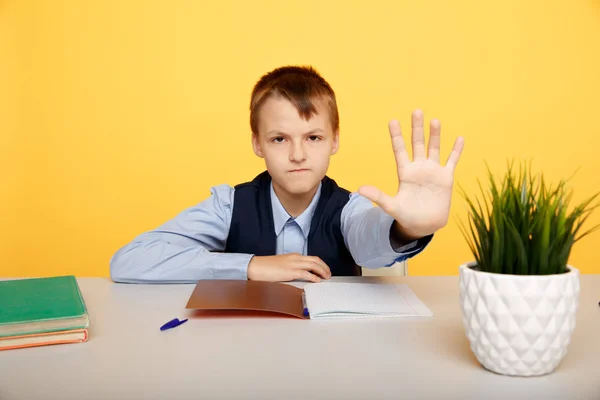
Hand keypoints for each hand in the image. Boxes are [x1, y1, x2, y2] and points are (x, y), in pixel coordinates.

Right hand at [247, 253, 331, 282]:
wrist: (255, 266)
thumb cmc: (265, 267)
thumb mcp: (281, 264)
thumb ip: (291, 267)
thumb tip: (298, 274)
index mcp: (294, 256)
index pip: (311, 258)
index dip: (320, 264)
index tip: (324, 270)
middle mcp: (295, 258)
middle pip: (316, 260)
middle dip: (325, 267)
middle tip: (329, 274)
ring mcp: (293, 264)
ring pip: (313, 265)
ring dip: (322, 271)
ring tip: (326, 277)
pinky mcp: (289, 272)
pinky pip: (306, 274)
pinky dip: (314, 277)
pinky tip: (317, 281)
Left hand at [358, 110, 464, 239]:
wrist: (424, 225)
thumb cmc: (406, 216)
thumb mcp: (391, 206)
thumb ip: (378, 196)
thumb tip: (359, 190)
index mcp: (405, 173)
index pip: (399, 150)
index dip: (396, 136)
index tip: (393, 121)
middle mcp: (418, 168)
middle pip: (417, 144)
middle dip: (417, 128)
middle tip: (416, 111)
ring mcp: (432, 172)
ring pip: (434, 149)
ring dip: (435, 135)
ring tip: (435, 121)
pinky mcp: (445, 178)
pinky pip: (452, 161)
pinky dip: (456, 151)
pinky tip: (460, 139)